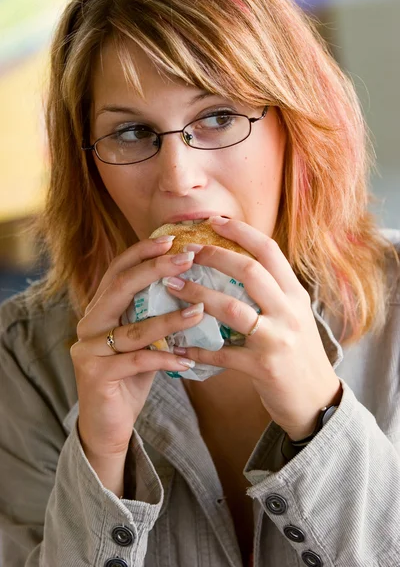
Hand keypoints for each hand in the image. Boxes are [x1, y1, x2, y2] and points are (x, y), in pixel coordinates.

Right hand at [70, 239, 203, 462]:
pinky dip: (166, 359)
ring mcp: (88, 348)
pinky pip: (137, 361)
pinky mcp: (95, 374)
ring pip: (134, 328)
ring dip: (171, 319)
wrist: (107, 423)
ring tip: (200, 311)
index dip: (143, 252)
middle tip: (188, 258)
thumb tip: (196, 285)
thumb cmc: (131, 375)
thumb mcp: (143, 339)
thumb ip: (154, 313)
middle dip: (156, 269)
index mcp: (100, 308)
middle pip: (121, 287)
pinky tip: (188, 359)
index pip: (118, 269)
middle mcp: (89, 322)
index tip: (172, 239)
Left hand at [164, 217, 341, 440]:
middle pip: (250, 272)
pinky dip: (198, 349)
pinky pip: (223, 354)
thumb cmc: (298, 354)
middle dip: (214, 256)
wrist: (317, 400)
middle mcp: (289, 312)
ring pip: (232, 309)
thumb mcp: (293, 316)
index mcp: (295, 295)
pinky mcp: (264, 368)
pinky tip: (177, 346)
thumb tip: (234, 265)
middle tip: (185, 251)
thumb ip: (271, 292)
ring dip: (197, 295)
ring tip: (171, 285)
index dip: (241, 232)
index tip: (214, 221)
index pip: (269, 251)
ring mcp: (278, 340)